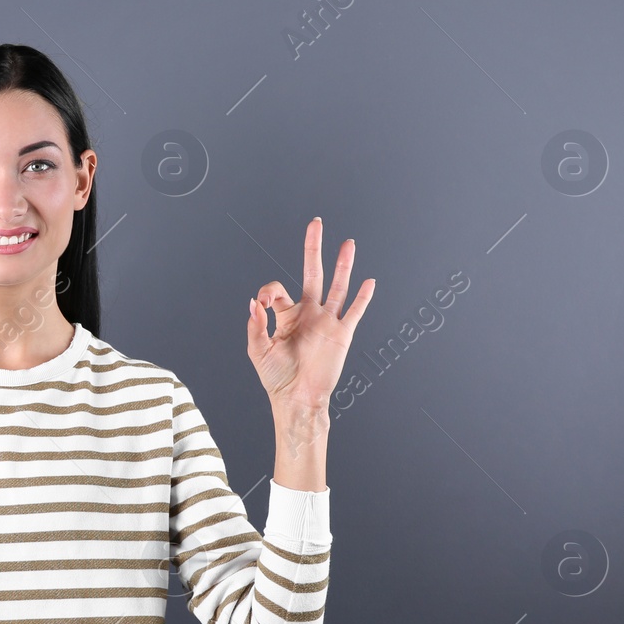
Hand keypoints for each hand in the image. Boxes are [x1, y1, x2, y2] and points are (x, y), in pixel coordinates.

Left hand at [245, 217, 372, 409]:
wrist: (297, 399)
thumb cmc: (277, 378)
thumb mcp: (257, 351)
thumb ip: (255, 326)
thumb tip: (254, 302)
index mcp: (286, 316)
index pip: (277, 290)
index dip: (267, 292)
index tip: (262, 304)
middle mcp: (308, 313)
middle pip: (312, 273)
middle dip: (313, 248)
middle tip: (316, 224)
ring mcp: (326, 321)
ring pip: (337, 286)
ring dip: (343, 265)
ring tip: (348, 243)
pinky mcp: (341, 333)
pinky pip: (354, 311)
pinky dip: (362, 298)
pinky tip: (369, 282)